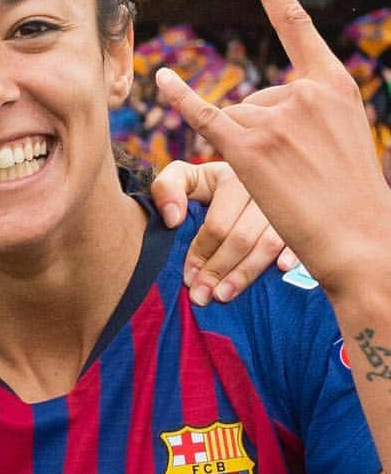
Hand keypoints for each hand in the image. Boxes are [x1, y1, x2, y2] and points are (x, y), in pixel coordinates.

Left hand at [152, 159, 295, 305]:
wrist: (251, 179)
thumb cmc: (212, 186)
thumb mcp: (185, 179)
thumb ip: (167, 188)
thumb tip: (173, 219)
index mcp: (235, 176)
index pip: (217, 223)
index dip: (200, 253)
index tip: (188, 278)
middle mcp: (265, 188)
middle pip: (242, 238)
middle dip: (219, 270)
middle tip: (203, 296)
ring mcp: (289, 203)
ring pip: (269, 244)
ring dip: (246, 273)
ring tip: (224, 295)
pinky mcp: (306, 217)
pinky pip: (302, 239)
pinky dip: (294, 255)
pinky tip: (281, 270)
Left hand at [156, 0, 390, 297]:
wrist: (358, 234)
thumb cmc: (349, 193)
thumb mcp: (343, 134)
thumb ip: (309, 108)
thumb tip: (261, 105)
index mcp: (331, 82)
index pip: (293, 24)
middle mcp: (302, 91)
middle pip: (255, 100)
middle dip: (264, 138)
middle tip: (298, 174)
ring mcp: (274, 119)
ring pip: (236, 123)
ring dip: (248, 155)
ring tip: (286, 185)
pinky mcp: (249, 149)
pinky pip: (204, 117)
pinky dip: (180, 99)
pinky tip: (160, 79)